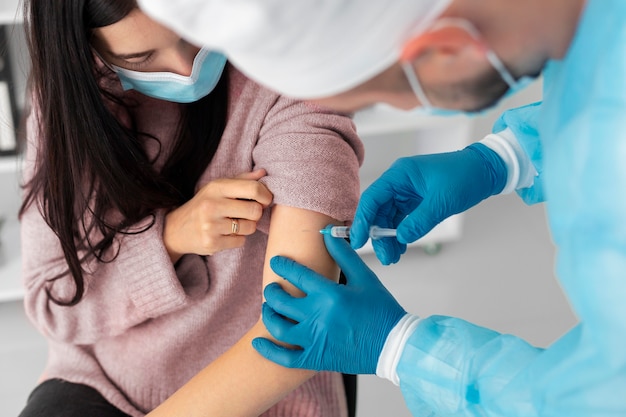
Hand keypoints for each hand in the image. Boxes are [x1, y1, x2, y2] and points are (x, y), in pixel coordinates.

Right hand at [164, 169, 272, 261]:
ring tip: (235, 224)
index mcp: (216, 187)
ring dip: (247, 227)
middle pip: (255, 210)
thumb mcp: (218, 188)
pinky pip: (241, 241)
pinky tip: (226, 234)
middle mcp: (212, 205)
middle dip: (256, 213)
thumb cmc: (204, 205)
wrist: (176, 229)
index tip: (265, 200)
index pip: (253, 188)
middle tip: (248, 214)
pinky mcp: (212, 243)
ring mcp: (211, 226)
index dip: (266, 195)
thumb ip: (241, 180)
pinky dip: (238, 239)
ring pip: (250, 227)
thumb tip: (263, 172)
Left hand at [252, 228, 405, 373]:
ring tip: (269, 308)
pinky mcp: (315, 358)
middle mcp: (318, 317)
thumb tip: (328, 233)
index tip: (277, 262)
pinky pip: (284, 358)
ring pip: (277, 327)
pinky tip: (258, 342)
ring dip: (268, 315)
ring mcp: (315, 340)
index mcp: (329, 294)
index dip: (283, 265)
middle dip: (272, 290)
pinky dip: (268, 351)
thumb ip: (344, 255)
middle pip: (281, 300)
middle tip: (272, 287)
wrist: (394, 346)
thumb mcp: (365, 278)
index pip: (296, 274)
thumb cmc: (381, 311)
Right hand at [351, 143, 505, 263]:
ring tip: (393, 257)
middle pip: (378, 211)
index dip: (363, 221)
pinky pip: (401, 218)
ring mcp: (406, 191)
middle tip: (385, 257)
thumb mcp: (442, 202)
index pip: (372, 198)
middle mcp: (399, 182)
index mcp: (400, 175)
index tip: (359, 241)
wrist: (486, 170)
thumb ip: (419, 221)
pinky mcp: (415, 200)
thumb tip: (401, 238)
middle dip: (379, 235)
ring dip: (389, 237)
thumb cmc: (465, 177)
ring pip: (388, 217)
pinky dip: (400, 233)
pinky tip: (401, 247)